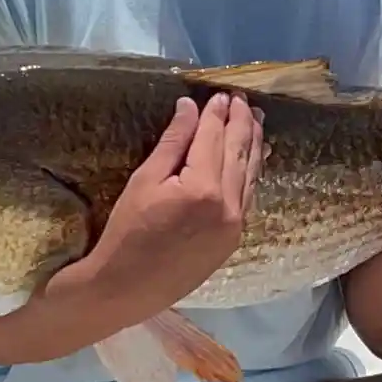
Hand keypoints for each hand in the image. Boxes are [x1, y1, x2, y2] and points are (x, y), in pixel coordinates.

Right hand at [69, 91, 264, 318]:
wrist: (126, 288)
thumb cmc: (127, 232)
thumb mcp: (145, 181)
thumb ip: (173, 143)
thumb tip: (190, 107)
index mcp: (202, 188)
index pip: (213, 138)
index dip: (216, 113)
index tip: (220, 94)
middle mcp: (227, 205)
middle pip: (238, 152)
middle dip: (241, 122)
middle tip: (242, 99)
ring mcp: (235, 224)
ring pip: (250, 174)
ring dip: (253, 143)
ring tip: (255, 118)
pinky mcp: (234, 239)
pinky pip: (248, 196)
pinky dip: (253, 172)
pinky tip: (254, 157)